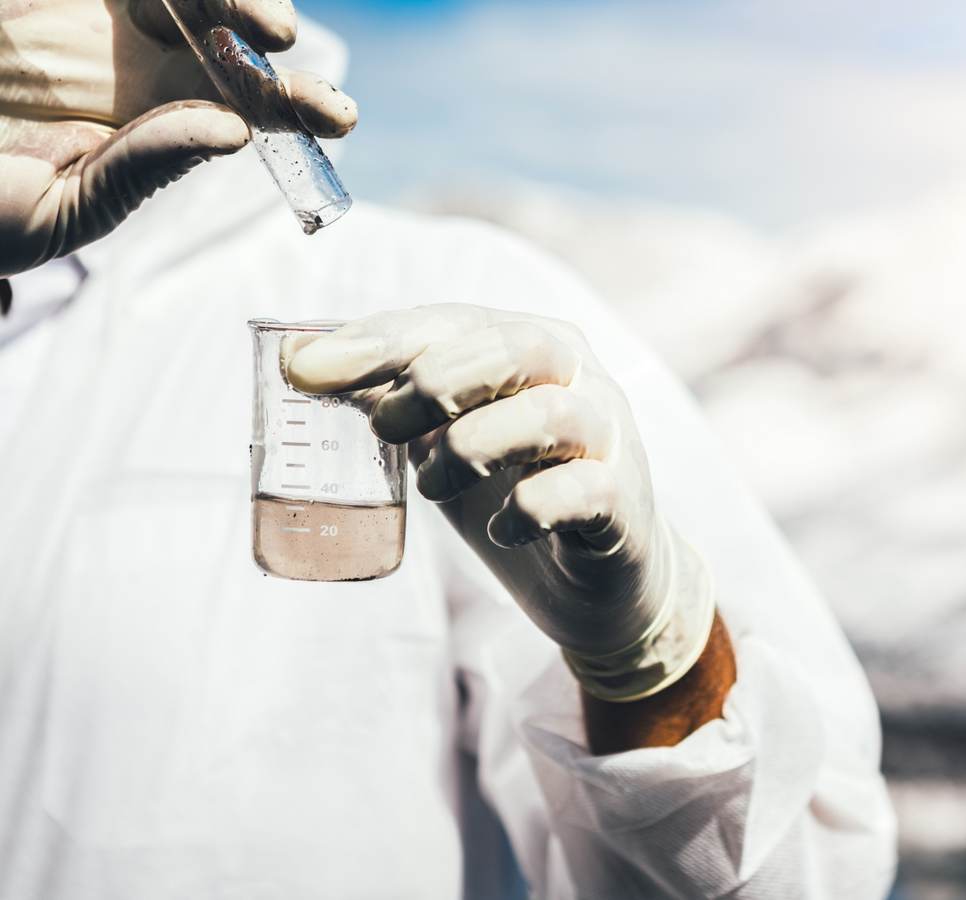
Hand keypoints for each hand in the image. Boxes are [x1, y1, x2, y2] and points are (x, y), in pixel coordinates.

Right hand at [0, 0, 356, 276]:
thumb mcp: (56, 209)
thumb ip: (140, 169)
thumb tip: (230, 133)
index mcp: (154, 122)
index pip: (243, 109)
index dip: (293, 107)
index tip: (337, 118)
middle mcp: (141, 59)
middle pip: (233, 39)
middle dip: (275, 43)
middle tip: (291, 55)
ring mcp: (100, 8)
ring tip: (265, 25)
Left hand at [286, 304, 715, 702]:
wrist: (601, 581)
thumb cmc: (516, 492)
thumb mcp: (448, 437)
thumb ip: (392, 398)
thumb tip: (295, 360)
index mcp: (532, 346)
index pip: (455, 321)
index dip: (379, 340)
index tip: (304, 370)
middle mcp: (580, 378)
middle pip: (516, 348)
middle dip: (435, 383)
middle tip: (383, 431)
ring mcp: (609, 438)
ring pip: (552, 413)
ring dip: (474, 446)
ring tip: (431, 485)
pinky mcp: (622, 504)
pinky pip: (582, 491)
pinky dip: (528, 509)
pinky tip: (501, 530)